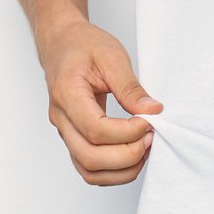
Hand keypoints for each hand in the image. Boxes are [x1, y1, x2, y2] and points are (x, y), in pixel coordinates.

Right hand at [36, 18, 160, 186]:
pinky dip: (114, 171)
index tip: (149, 121)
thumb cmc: (83, 45)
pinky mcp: (73, 138)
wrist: (61, 43)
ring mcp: (65, 132)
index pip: (95, 130)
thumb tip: (151, 111)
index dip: (126, 133)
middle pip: (90, 157)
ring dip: (122, 170)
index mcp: (67, 94)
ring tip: (145, 148)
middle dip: (127, 155)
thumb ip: (130, 86)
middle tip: (150, 136)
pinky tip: (133, 154)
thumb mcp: (111, 55)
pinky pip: (90, 168)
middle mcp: (61, 118)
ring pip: (89, 171)